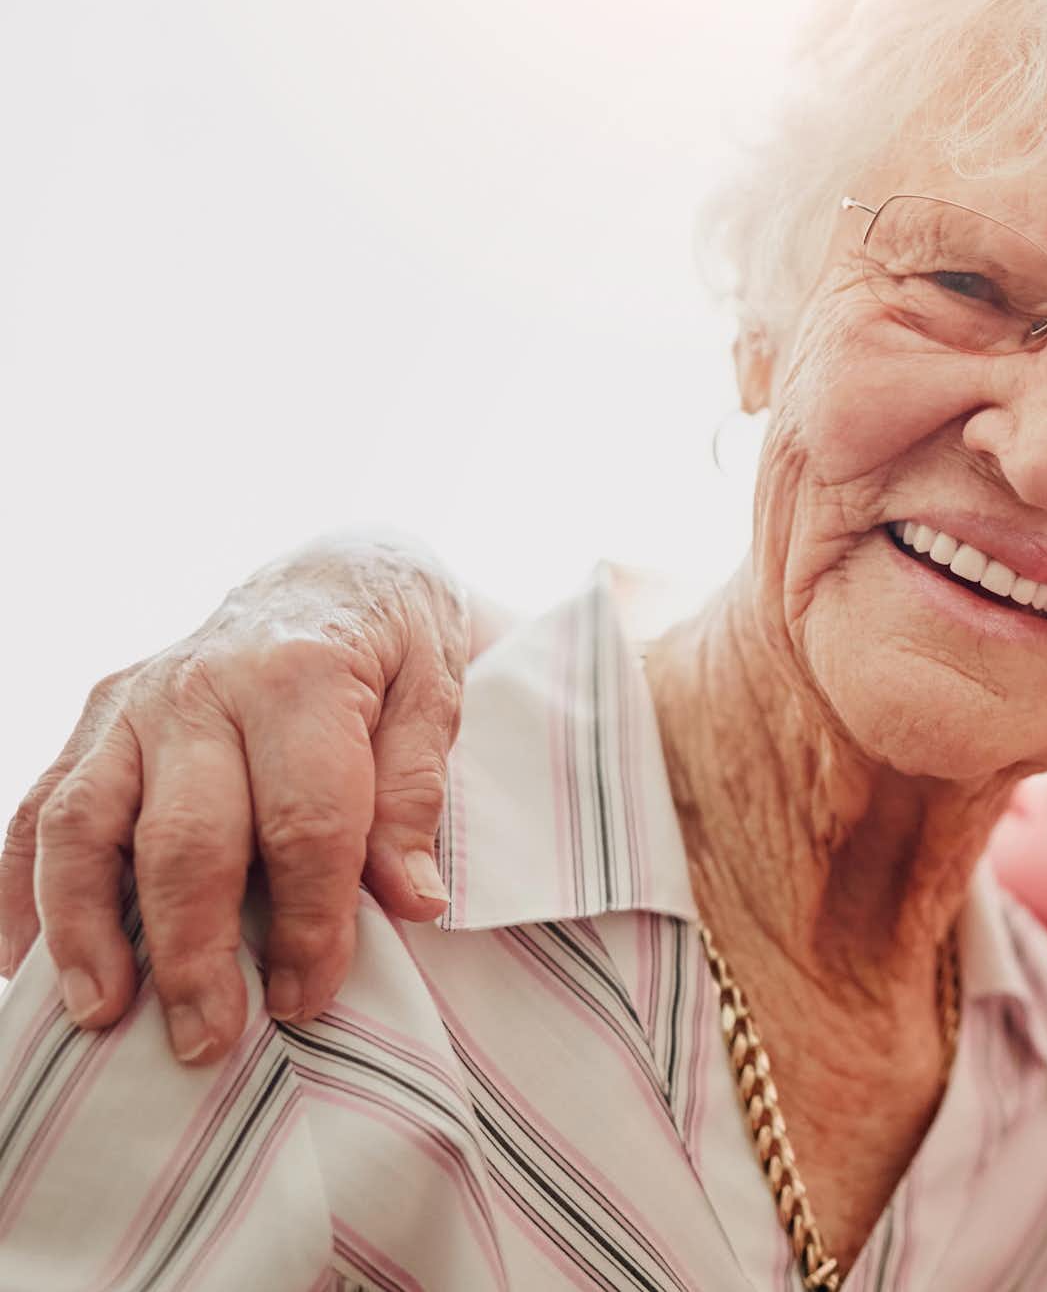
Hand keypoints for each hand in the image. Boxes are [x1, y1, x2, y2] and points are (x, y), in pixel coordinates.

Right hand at [1, 533, 470, 1062]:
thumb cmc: (392, 648)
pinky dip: (20, 890)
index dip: (309, 922)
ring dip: (87, 931)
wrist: (333, 574)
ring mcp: (134, 704)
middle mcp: (202, 687)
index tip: (309, 999)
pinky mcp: (94, 720)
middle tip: (207, 1040)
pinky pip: (38, 811)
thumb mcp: (436, 698)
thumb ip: (416, 795)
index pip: (304, 823)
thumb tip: (412, 899)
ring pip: (83, 827)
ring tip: (100, 1015)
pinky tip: (21, 964)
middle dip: (195, 951)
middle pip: (187, 838)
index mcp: (301, 677)